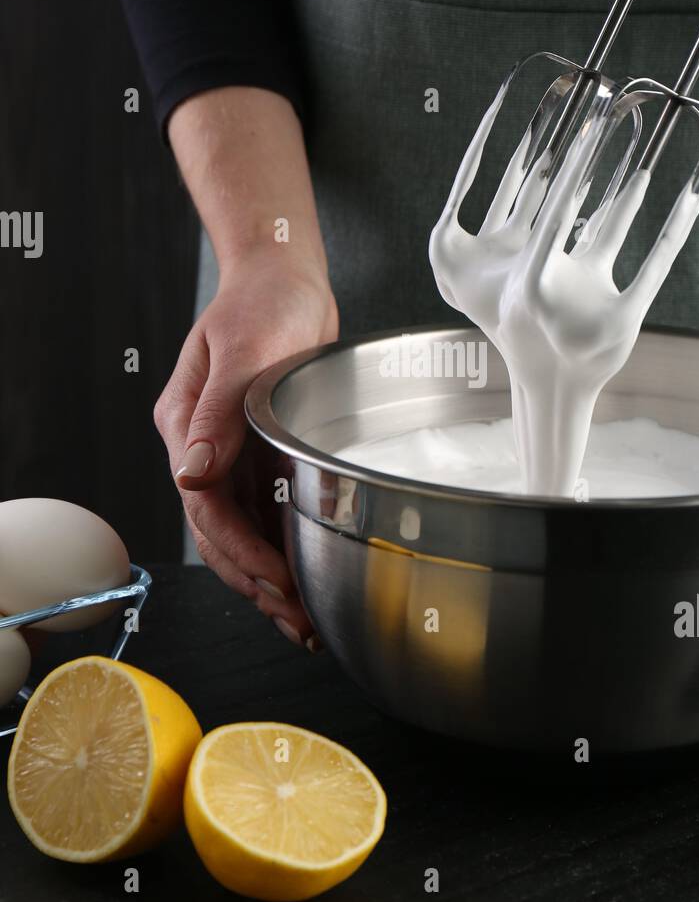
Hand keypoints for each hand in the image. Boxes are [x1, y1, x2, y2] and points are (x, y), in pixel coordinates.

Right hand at [154, 251, 338, 647]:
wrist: (285, 277)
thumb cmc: (263, 300)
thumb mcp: (242, 348)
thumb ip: (219, 412)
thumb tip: (192, 474)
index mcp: (186, 426)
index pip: (206, 507)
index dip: (241, 551)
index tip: (278, 581)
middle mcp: (205, 448)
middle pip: (221, 534)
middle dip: (256, 583)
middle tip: (298, 624)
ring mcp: (233, 454)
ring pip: (244, 533)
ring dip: (271, 578)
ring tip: (305, 622)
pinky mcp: (263, 454)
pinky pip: (268, 513)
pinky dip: (286, 548)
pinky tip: (310, 578)